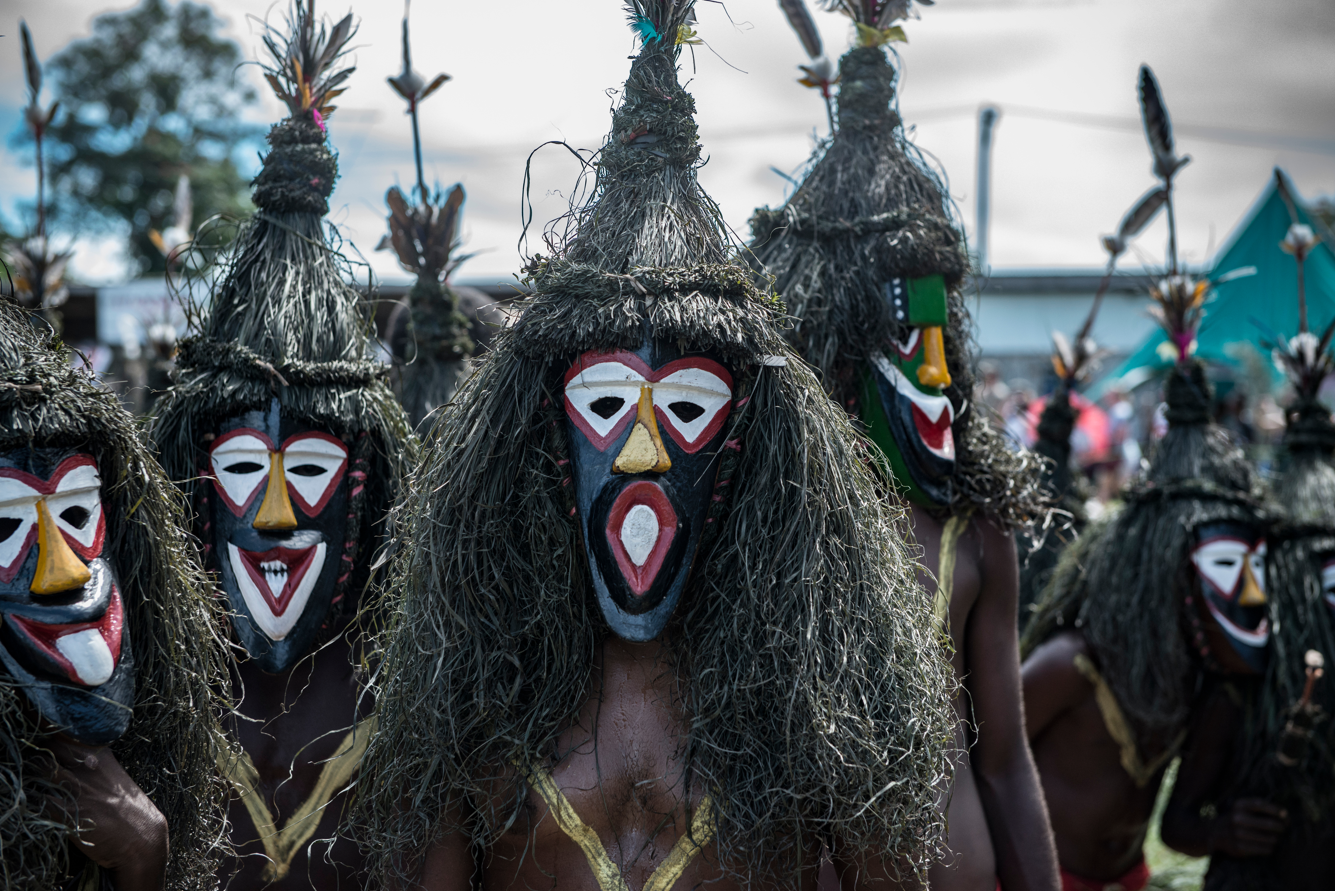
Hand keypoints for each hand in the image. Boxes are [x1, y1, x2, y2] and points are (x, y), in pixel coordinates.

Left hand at [43, 735, 168, 890]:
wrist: (142, 839)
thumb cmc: (131, 810)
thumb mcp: (116, 778)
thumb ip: (96, 764)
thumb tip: (80, 757)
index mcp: (101, 756)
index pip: (67, 735)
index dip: (51, 736)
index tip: (45, 738)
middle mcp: (87, 769)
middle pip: (49, 749)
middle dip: (39, 755)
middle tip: (39, 765)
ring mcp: (78, 790)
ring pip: (41, 770)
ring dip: (34, 776)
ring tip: (35, 783)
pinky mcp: (69, 814)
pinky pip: (39, 801)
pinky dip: (35, 802)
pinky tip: (39, 805)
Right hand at [1209, 798, 1287, 857]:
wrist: (1215, 832)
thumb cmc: (1237, 818)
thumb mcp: (1243, 807)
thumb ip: (1261, 807)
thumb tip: (1286, 815)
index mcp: (1238, 805)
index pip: (1260, 805)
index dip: (1276, 809)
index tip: (1286, 815)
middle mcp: (1237, 818)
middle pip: (1268, 824)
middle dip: (1280, 827)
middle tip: (1283, 829)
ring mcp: (1237, 834)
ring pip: (1270, 839)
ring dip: (1276, 839)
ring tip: (1274, 838)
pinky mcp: (1239, 848)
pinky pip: (1265, 849)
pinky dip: (1270, 848)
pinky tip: (1267, 845)